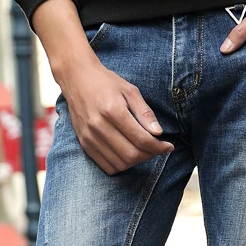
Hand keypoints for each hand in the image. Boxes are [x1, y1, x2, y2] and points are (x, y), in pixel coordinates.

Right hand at [57, 57, 173, 175]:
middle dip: (150, 155)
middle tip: (157, 149)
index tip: (169, 147)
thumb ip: (145, 112)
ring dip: (137, 161)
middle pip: (132, 155)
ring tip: (143, 150)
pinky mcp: (84, 144)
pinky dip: (122, 166)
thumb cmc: (106, 83)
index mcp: (112, 110)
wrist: (76, 78)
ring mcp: (90, 137)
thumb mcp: (130, 90)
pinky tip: (128, 154)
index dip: (159, 147)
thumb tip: (158, 133)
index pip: (141, 139)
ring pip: (121, 164)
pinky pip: (107, 167)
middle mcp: (99, 126)